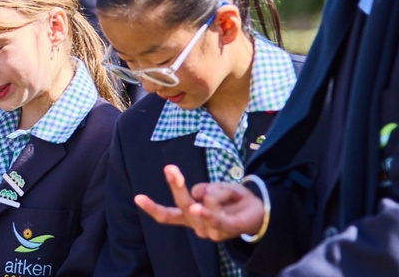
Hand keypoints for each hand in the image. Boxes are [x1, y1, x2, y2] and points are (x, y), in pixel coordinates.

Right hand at [134, 164, 264, 241]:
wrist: (261, 211)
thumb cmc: (234, 199)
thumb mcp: (217, 188)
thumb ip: (206, 190)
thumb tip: (200, 195)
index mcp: (192, 217)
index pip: (169, 215)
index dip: (153, 208)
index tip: (137, 197)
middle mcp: (198, 227)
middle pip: (182, 206)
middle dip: (176, 187)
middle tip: (169, 168)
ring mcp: (212, 231)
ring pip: (201, 205)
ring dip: (212, 192)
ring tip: (220, 191)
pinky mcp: (227, 230)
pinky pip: (216, 216)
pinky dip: (209, 209)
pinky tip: (199, 206)